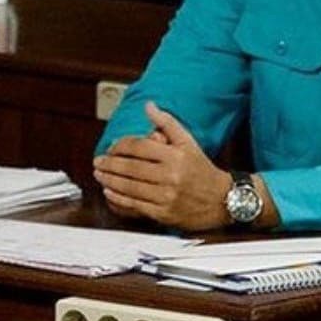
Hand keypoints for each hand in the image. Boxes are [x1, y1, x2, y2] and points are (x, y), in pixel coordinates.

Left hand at [92, 102, 230, 230]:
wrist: (223, 200)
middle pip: (130, 167)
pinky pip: (134, 205)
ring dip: (109, 180)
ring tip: (100, 175)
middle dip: (108, 164)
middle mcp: (170, 175)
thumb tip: (148, 106)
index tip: (110, 147)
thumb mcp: (188, 142)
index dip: (119, 146)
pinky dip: (118, 198)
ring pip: (129, 186)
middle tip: (97, 162)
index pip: (138, 146)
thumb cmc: (202, 169)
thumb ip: (167, 123)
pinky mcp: (164, 213)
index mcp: (175, 155)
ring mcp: (166, 196)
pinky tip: (109, 192)